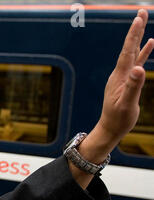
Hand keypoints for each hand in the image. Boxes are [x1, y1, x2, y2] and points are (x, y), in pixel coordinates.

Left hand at [70, 9, 152, 188]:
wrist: (110, 129)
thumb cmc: (118, 120)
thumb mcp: (126, 104)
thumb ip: (133, 87)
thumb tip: (138, 69)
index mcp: (119, 76)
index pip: (128, 51)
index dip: (134, 34)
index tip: (139, 17)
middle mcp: (119, 73)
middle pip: (129, 47)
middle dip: (135, 29)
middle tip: (141, 11)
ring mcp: (122, 76)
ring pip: (132, 52)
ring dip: (138, 37)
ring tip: (143, 21)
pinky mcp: (127, 81)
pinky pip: (136, 62)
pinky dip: (143, 52)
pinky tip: (149, 44)